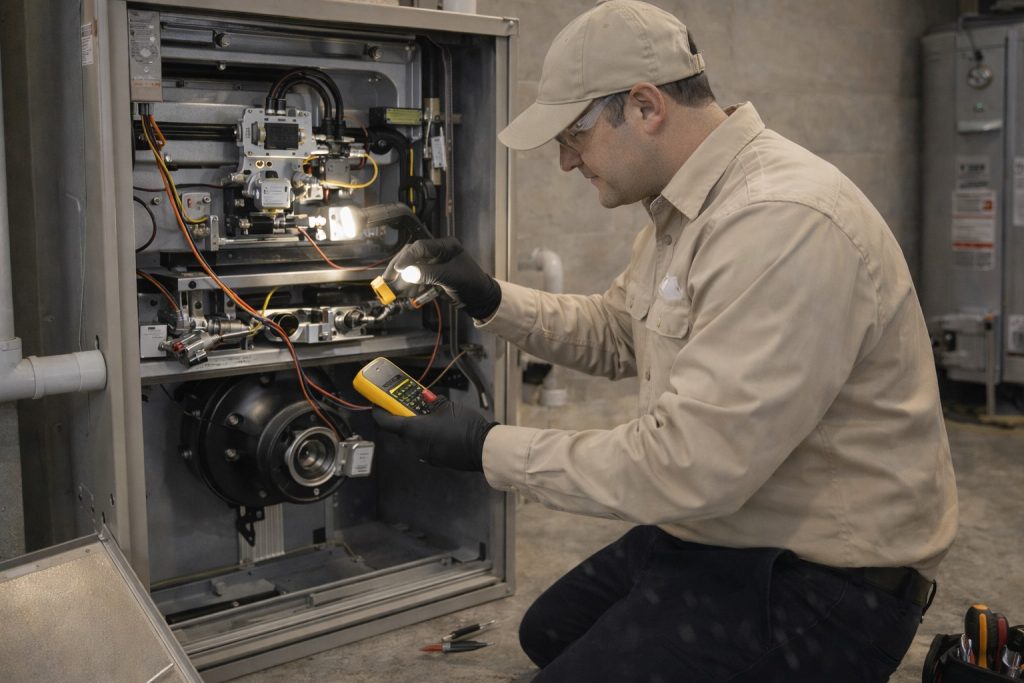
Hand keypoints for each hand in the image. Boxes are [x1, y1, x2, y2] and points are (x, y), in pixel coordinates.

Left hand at [372, 398, 498, 471]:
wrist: (481, 448)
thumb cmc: (463, 426)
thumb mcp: (447, 406)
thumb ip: (432, 402)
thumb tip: (428, 399)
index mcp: (412, 430)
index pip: (384, 421)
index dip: (379, 410)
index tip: (377, 403)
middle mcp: (414, 445)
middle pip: (400, 429)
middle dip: (403, 416)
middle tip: (410, 404)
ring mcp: (425, 455)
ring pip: (414, 438)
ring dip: (418, 427)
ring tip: (430, 415)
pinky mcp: (436, 460)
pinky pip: (425, 445)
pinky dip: (428, 436)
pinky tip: (440, 428)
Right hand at [383, 237, 501, 319]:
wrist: (482, 300)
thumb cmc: (472, 285)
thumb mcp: (451, 278)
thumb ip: (429, 274)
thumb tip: (408, 273)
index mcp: (447, 247)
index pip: (421, 247)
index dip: (407, 257)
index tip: (397, 268)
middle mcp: (439, 252)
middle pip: (413, 256)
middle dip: (400, 269)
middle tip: (388, 281)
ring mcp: (436, 264)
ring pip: (413, 268)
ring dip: (403, 280)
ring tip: (394, 291)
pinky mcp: (434, 275)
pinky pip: (418, 278)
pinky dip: (411, 286)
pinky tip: (406, 293)